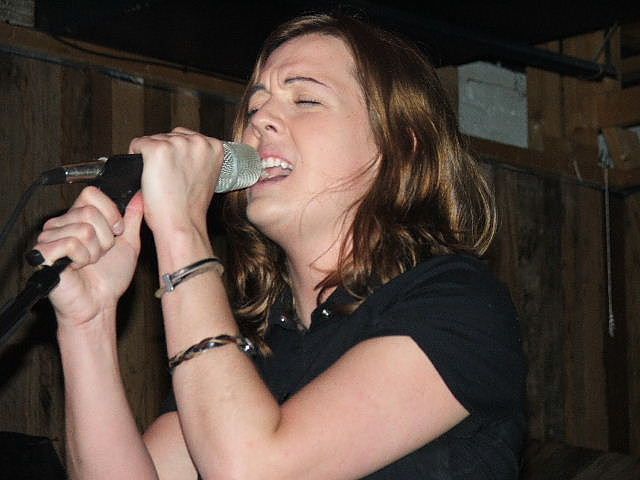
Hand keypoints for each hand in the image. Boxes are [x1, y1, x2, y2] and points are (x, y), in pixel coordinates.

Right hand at [32, 187, 143, 326]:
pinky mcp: (43, 253)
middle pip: (90, 213)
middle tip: (100, 254)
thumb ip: (132, 218)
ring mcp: (50, 237)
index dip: (110, 213)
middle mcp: (62, 223)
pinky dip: (82, 259)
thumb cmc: (110, 278)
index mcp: (79, 217)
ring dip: (94, 252)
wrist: (99, 304)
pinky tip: (78, 267)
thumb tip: (140, 196)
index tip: (115, 233)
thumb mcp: (129, 243)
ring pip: (83, 230)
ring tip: (89, 262)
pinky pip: (70, 244)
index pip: (92, 193)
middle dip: (105, 239)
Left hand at [128, 127, 223, 237]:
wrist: (181, 223)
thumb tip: (182, 151)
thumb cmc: (190, 207)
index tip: (178, 170)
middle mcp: (198, 141)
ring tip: (160, 178)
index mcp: (214, 147)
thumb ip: (198, 159)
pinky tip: (147, 175)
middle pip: (169, 136)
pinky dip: (136, 157)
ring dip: (151, 157)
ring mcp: (177, 144)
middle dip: (165, 154)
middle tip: (168, 178)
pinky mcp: (157, 149)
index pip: (186, 137)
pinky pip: (137, 145)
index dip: (177, 155)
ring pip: (154, 140)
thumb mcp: (205, 177)